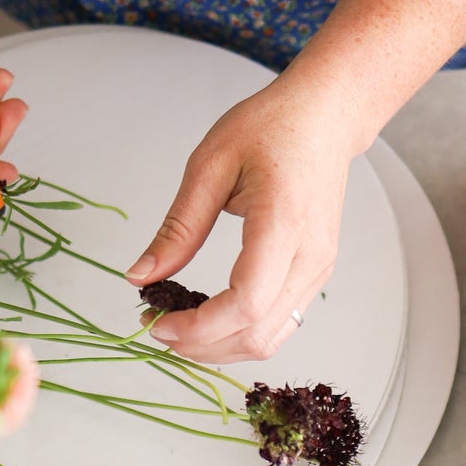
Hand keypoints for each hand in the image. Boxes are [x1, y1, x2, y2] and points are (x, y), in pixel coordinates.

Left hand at [126, 69, 358, 364]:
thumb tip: (140, 277)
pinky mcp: (316, 275)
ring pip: (269, 340)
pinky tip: (209, 318)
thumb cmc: (273, 128)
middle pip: (257, 334)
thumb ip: (177, 228)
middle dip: (201, 346)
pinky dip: (240, 333)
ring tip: (178, 325)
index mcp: (283, 223)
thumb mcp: (209, 166)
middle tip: (157, 327)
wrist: (326, 119)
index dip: (199, 327)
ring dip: (219, 347)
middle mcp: (311, 257)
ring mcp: (319, 270)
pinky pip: (279, 324)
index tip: (157, 322)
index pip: (245, 302)